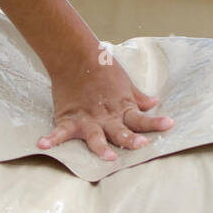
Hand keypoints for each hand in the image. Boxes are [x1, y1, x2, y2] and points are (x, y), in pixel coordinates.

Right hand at [37, 51, 173, 160]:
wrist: (76, 55)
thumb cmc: (102, 68)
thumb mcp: (125, 82)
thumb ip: (137, 97)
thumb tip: (153, 104)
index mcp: (121, 108)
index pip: (141, 119)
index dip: (155, 123)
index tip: (169, 125)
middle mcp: (105, 116)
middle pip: (120, 131)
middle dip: (130, 139)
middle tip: (140, 145)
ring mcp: (87, 119)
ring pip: (96, 137)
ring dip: (102, 147)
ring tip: (108, 157)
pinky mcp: (69, 118)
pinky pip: (60, 132)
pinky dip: (52, 139)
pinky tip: (43, 145)